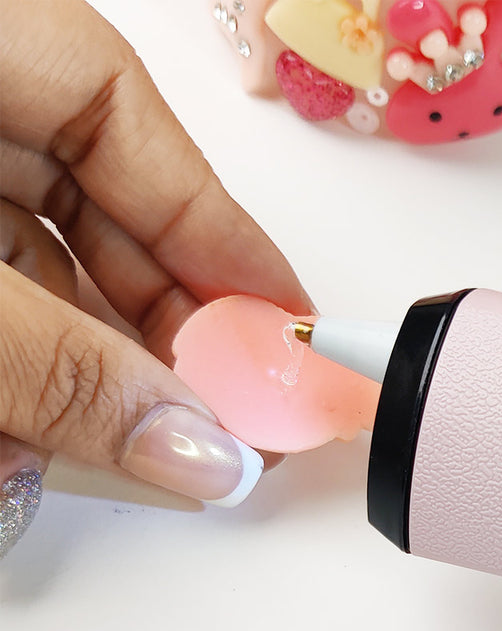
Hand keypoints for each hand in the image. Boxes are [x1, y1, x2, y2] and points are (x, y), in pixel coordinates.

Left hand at [1, 0, 310, 557]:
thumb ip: (59, 368)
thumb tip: (199, 455)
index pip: (127, 121)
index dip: (221, 235)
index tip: (290, 331)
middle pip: (87, 208)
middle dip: (156, 330)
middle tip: (224, 421)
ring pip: (23, 270)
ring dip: (74, 373)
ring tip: (126, 452)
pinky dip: (5, 375)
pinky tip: (24, 442)